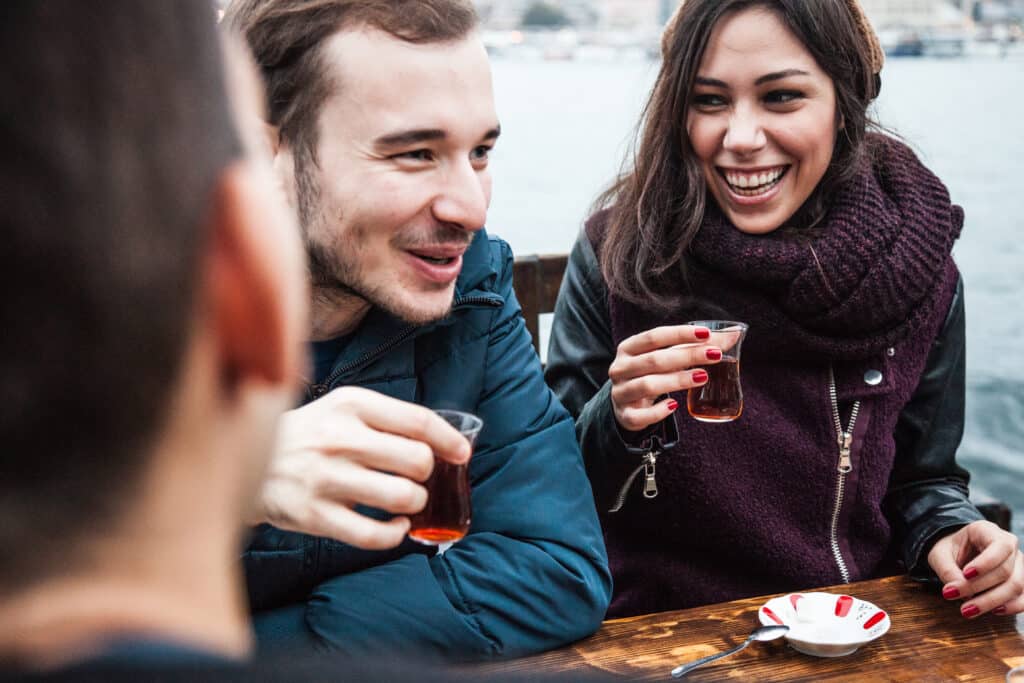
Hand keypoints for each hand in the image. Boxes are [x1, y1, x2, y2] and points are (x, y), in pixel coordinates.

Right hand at [252, 386, 470, 549]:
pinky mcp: (314, 515)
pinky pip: (374, 535)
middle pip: (417, 460)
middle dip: (428, 473)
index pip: (418, 421)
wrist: (247, 458)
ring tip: (407, 500)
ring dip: (415, 503)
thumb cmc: (311, 432)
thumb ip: (388, 419)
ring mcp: (326, 478)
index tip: (462, 453)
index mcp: (351, 405)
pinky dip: (395, 534)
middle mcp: (339, 438)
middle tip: (418, 477)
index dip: (448, 440)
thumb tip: (443, 442)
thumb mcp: (344, 408)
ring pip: (402, 497)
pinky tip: (396, 525)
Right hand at [608, 324, 718, 431]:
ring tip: (703, 377)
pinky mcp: (626, 416)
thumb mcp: (667, 357)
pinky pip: (641, 415)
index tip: (706, 334)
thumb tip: (734, 334)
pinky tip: (675, 406)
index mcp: (628, 348)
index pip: (654, 336)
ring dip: (677, 380)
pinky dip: (658, 411)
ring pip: (648, 385)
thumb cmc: (650, 374)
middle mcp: (620, 368)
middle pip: (654, 360)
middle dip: (687, 356)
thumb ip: (695, 346)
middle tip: (715, 355)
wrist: (625, 404)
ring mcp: (621, 393)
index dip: (680, 334)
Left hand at [927, 520, 1023, 616]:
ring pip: (1016, 585)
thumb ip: (947, 570)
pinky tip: (993, 611)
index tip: (965, 574)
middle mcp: (1009, 545)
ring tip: (967, 610)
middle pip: (1005, 570)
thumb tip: (957, 588)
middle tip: (953, 596)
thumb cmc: (948, 550)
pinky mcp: (1021, 581)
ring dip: (992, 601)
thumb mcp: (939, 554)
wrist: (956, 553)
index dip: (986, 563)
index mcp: (987, 530)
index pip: (999, 546)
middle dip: (979, 587)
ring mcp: (1018, 564)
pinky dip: (1012, 607)